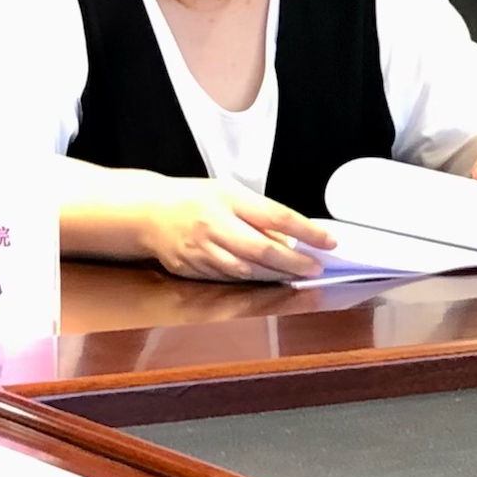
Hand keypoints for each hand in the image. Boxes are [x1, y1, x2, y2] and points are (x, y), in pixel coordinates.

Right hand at [132, 179, 339, 283]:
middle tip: (315, 268)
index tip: (329, 242)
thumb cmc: (194, 199)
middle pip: (262, 249)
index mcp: (228, 199)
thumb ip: (258, 214)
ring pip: (247, 270)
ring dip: (276, 276)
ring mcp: (202, 250)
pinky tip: (268, 282)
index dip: (306, 232)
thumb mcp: (229, 193)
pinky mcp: (193, 269)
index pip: (276, 216)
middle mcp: (215, 225)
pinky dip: (252, 282)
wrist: (147, 213)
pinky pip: (229, 279)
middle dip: (294, 262)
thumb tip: (290, 238)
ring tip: (297, 277)